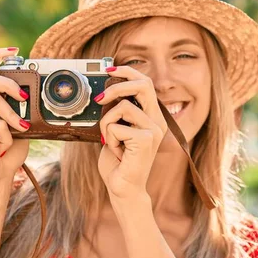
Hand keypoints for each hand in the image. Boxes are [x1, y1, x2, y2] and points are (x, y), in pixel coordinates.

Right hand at [0, 47, 30, 188]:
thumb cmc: (7, 153)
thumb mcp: (19, 125)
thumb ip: (19, 109)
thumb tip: (30, 94)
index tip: (14, 50)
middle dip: (8, 83)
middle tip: (24, 96)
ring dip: (12, 114)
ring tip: (22, 127)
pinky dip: (6, 134)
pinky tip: (4, 147)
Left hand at [95, 66, 167, 202]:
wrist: (123, 188)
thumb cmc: (118, 162)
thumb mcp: (114, 131)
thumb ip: (116, 114)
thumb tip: (103, 93)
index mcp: (151, 117)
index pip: (145, 83)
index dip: (128, 72)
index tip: (109, 69)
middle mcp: (157, 121)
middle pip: (142, 85)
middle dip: (117, 86)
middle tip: (100, 98)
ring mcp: (153, 130)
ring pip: (121, 107)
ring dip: (106, 124)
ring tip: (110, 141)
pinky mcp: (146, 140)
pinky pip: (116, 126)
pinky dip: (108, 138)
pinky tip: (116, 152)